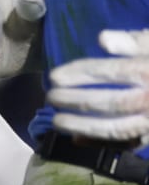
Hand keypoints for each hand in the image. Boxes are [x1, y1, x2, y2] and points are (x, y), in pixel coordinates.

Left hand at [48, 29, 148, 144]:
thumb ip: (134, 41)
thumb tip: (103, 40)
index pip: (113, 72)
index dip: (81, 74)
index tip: (55, 76)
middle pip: (112, 103)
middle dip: (77, 102)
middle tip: (50, 97)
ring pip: (118, 129)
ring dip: (84, 127)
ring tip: (57, 121)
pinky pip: (128, 144)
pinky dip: (102, 144)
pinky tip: (78, 140)